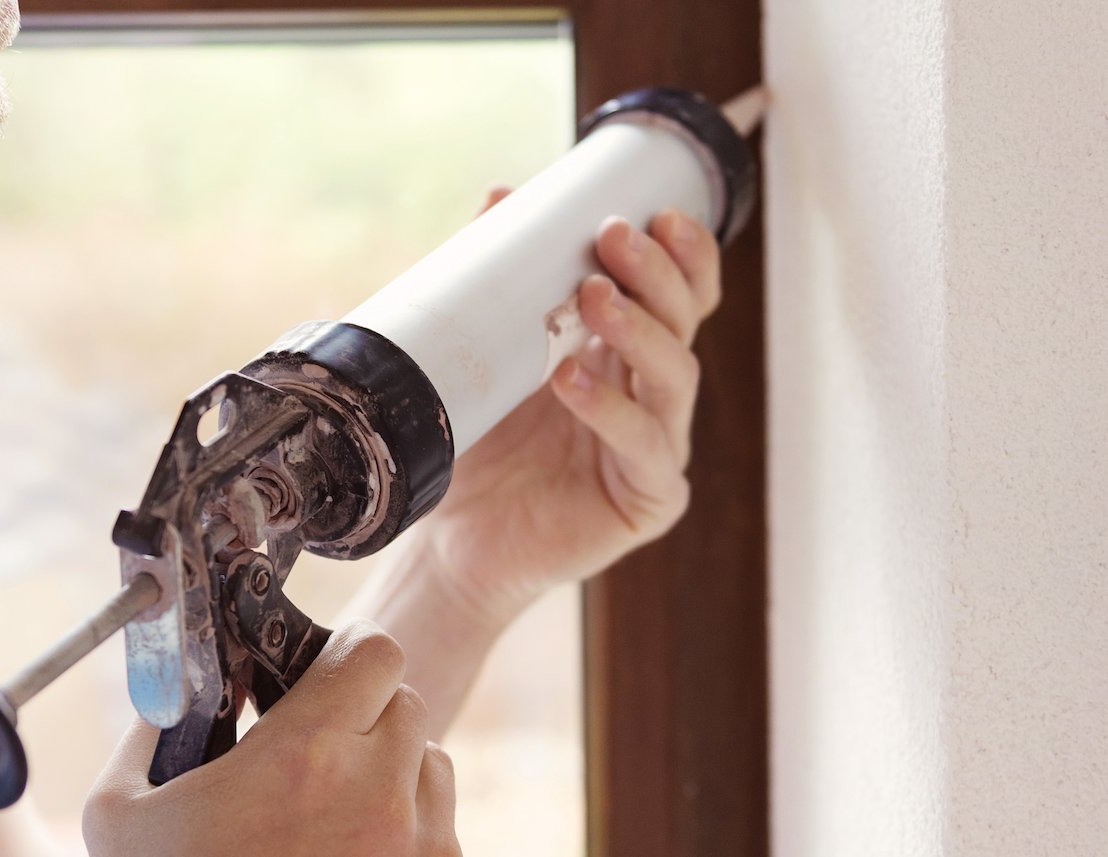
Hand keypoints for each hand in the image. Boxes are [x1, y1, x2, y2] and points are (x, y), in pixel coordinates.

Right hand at [82, 622, 460, 856]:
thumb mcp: (118, 814)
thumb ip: (150, 729)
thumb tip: (182, 685)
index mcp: (306, 757)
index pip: (373, 651)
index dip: (344, 653)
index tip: (320, 670)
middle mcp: (378, 795)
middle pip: (405, 702)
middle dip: (362, 712)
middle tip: (316, 742)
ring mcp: (418, 849)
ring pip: (431, 765)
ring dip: (392, 769)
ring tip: (333, 807)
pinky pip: (439, 829)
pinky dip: (406, 829)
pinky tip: (348, 852)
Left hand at [400, 193, 722, 622]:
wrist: (452, 540)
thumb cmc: (477, 445)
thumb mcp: (483, 353)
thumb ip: (497, 282)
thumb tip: (501, 195)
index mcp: (624, 355)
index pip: (679, 294)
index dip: (683, 252)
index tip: (654, 210)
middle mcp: (650, 396)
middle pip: (684, 323)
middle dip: (658, 274)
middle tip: (615, 237)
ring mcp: (656, 448)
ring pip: (675, 377)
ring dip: (639, 331)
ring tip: (594, 297)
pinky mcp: (648, 499)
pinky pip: (645, 447)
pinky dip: (610, 411)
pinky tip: (571, 381)